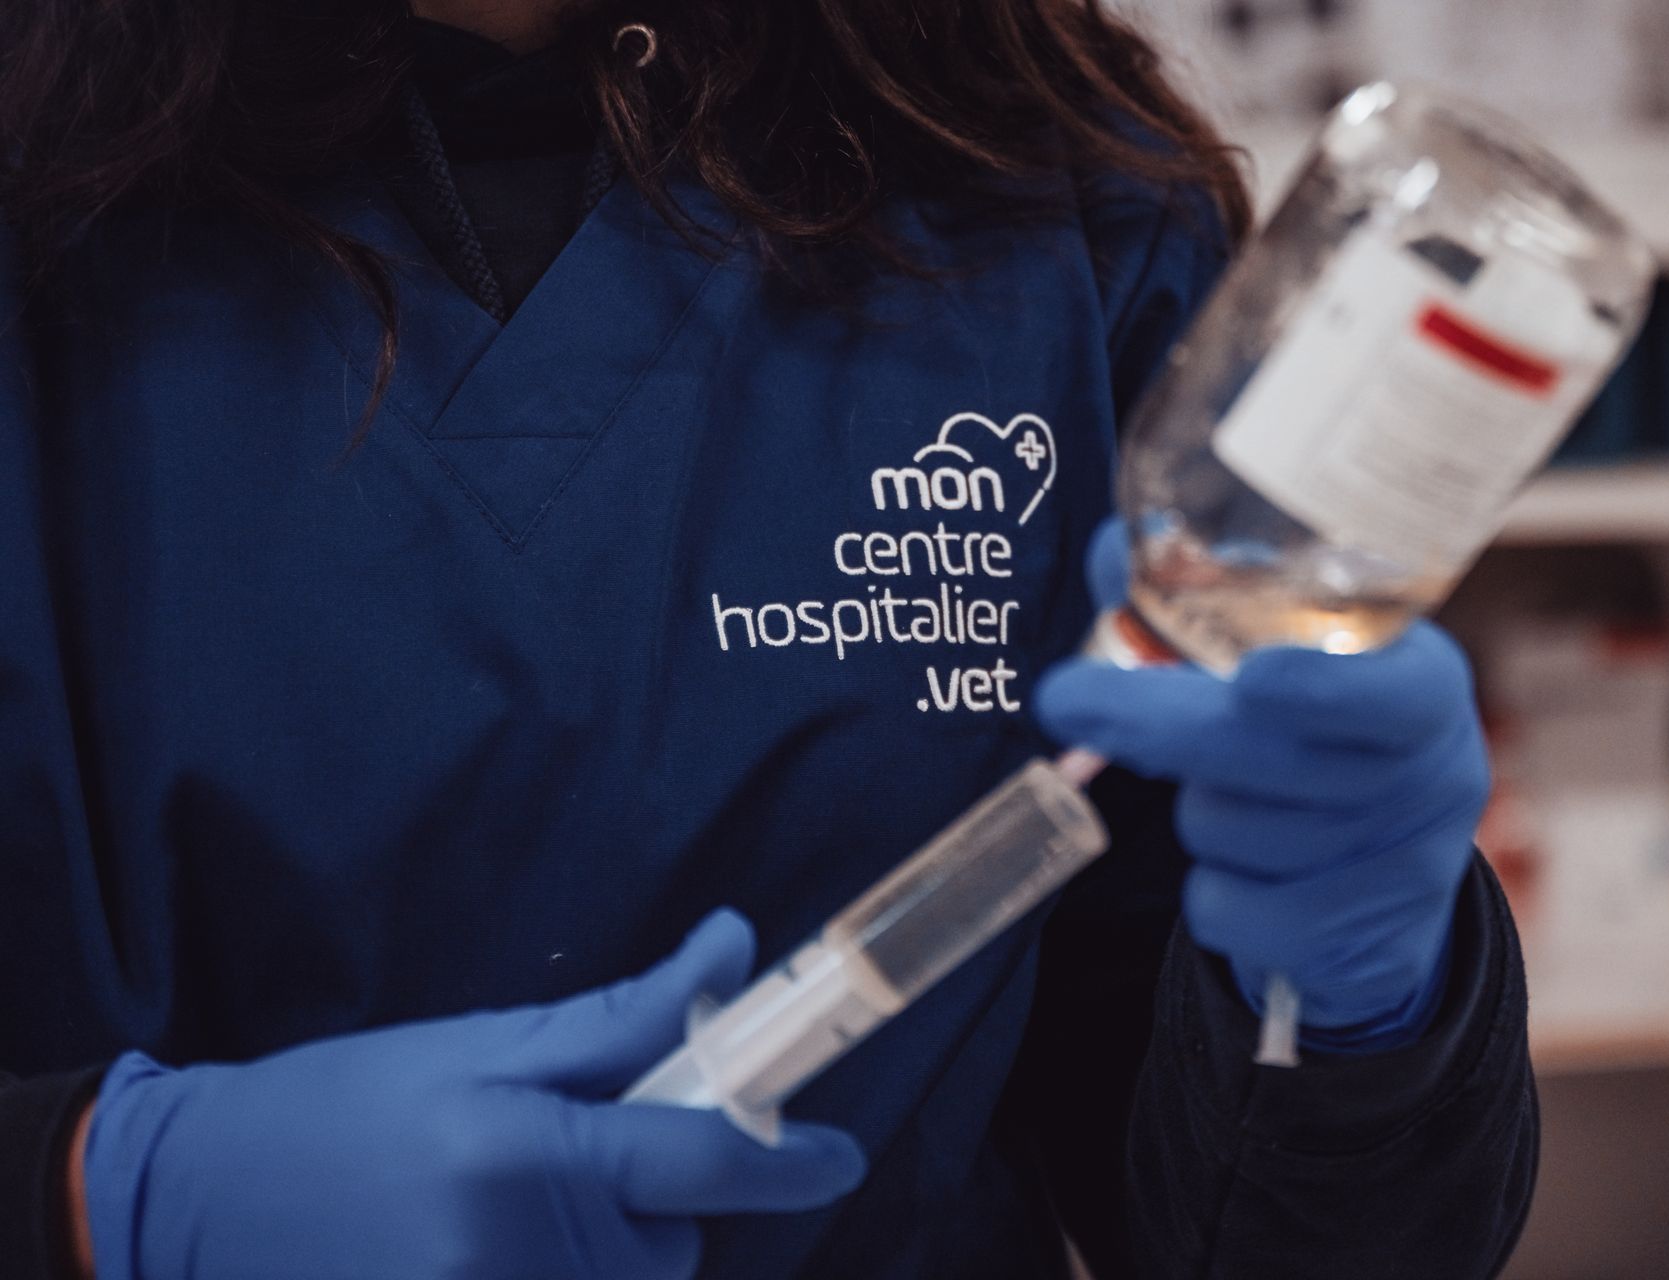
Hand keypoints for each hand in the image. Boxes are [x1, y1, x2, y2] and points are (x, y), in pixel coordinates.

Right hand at [83, 910, 865, 1279]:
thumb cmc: (339, 1109)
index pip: (701, 1161)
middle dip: (658, 1200)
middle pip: (670, 1244)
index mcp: (522, 1159)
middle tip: (576, 1157)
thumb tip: (732, 949)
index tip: (840, 1158)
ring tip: (513, 1209)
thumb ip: (620, 1018)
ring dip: (612, 1255)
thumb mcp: (478, 1045)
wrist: (187, 1211)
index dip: (789, 1160)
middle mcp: (514, 1260)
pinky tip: (499, 1250)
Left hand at [1036, 519, 1489, 1048]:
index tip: (1252, 678)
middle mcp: (1433, 776)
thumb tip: (1113, 554)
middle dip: (1156, 723)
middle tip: (1065, 698)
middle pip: (1272, 758)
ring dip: (1197, 810)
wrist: (1381, 886)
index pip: (1391, 692)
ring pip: (1230, 830)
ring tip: (1234, 795)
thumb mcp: (1291, 661)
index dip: (1321, 689)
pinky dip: (1209, 890)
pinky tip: (1248, 873)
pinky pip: (1225, 910)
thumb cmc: (1317, 739)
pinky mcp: (1358, 948)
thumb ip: (1207, 601)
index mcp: (1424, 685)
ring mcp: (1404, 871)